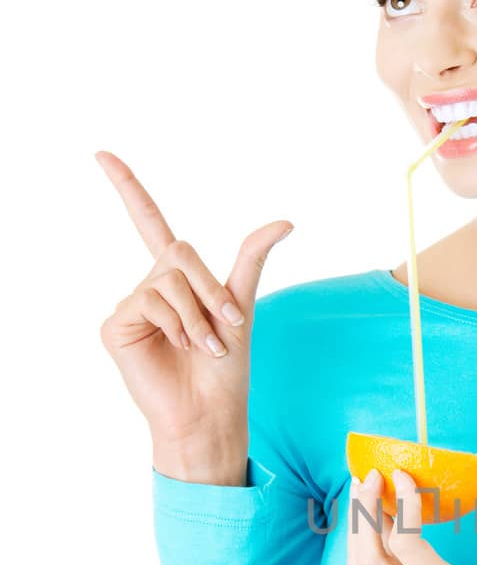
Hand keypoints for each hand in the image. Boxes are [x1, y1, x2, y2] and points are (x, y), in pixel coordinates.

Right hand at [95, 149, 292, 466]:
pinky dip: (177, 324)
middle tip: (224, 325)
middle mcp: (151, 286)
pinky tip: (180, 348)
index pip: (148, 221)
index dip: (128, 188)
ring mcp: (132, 305)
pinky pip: (150, 301)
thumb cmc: (227, 367)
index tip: (102, 154)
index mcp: (177, 278)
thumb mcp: (242, 305)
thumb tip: (286, 221)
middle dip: (209, 287)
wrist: (211, 410)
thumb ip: (251, 259)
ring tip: (203, 346)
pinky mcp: (117, 325)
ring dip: (197, 315)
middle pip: (178, 251)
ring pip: (168, 278)